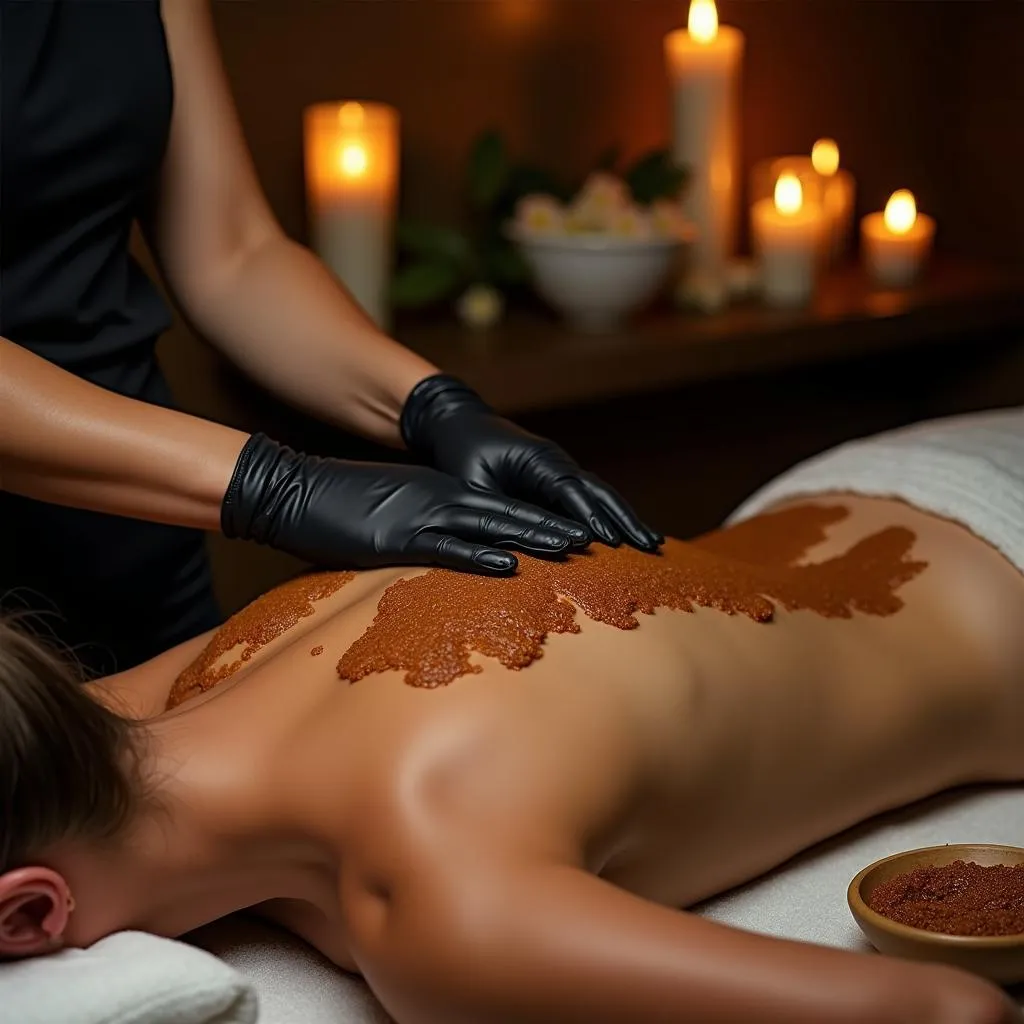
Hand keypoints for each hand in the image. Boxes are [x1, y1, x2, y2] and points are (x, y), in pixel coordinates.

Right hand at [221, 434, 588, 574]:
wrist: (291, 490)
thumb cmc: (338, 507)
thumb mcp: (390, 516)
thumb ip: (423, 532)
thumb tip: (446, 552)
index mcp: (440, 493)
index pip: (501, 508)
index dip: (540, 521)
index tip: (576, 533)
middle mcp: (440, 498)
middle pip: (508, 513)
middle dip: (552, 526)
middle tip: (594, 539)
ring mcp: (421, 514)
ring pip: (489, 526)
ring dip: (532, 537)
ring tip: (572, 547)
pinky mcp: (398, 537)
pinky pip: (448, 547)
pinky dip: (481, 555)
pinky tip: (509, 565)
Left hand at [400, 375, 661, 550]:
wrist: (457, 423)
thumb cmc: (460, 452)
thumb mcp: (472, 485)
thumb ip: (496, 512)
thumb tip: (518, 544)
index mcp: (537, 459)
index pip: (571, 490)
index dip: (591, 516)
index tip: (612, 542)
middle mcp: (555, 462)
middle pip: (599, 491)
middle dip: (625, 518)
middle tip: (650, 545)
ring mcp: (558, 470)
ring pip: (600, 494)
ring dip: (625, 517)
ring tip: (652, 542)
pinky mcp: (554, 481)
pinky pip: (587, 499)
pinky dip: (608, 515)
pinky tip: (625, 535)